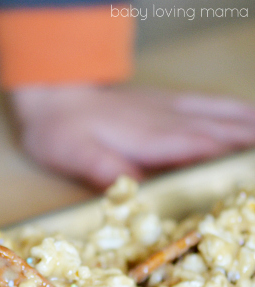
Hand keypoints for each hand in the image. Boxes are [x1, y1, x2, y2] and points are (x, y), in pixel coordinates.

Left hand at [11, 85, 254, 188]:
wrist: (52, 94)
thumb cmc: (59, 131)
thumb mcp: (74, 155)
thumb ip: (107, 170)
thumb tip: (137, 191)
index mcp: (151, 137)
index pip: (203, 149)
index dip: (231, 163)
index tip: (249, 179)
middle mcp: (169, 120)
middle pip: (224, 133)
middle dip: (250, 149)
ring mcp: (171, 108)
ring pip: (224, 116)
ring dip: (250, 130)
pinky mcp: (168, 103)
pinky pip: (213, 104)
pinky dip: (239, 111)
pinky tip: (252, 117)